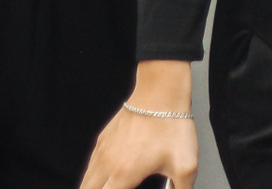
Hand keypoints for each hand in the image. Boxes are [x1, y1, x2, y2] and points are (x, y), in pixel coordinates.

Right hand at [80, 61, 198, 188]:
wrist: (160, 91)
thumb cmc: (171, 126)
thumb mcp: (185, 165)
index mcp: (123, 175)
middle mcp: (107, 164)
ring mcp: (103, 151)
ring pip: (86, 181)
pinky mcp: (104, 139)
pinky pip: (91, 166)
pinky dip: (92, 179)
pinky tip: (102, 181)